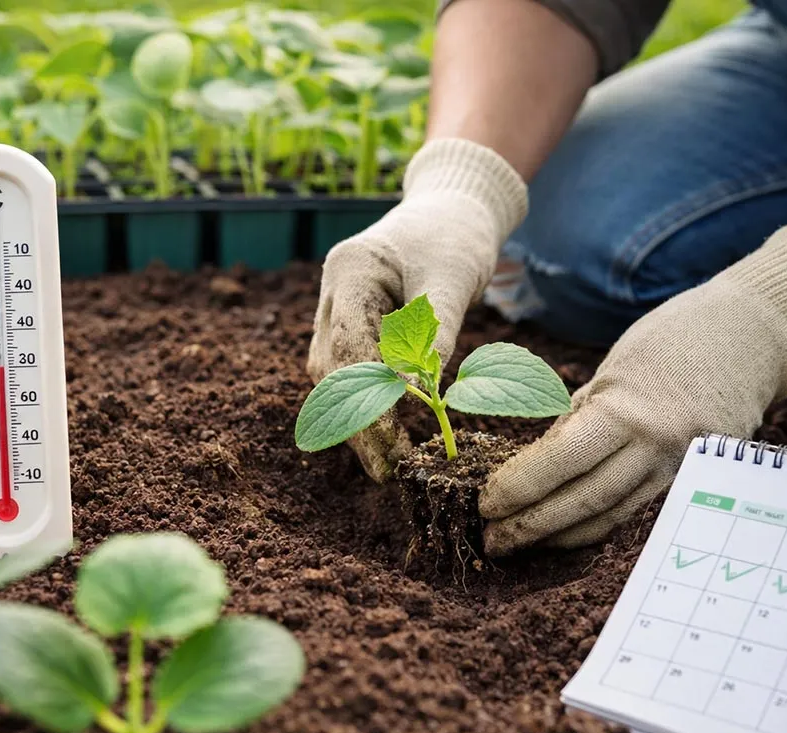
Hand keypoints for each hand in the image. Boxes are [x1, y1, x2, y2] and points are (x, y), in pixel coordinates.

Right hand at [307, 138, 527, 480]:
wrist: (453, 208)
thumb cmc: (455, 234)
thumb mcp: (453, 275)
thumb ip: (437, 328)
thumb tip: (426, 390)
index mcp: (350, 271)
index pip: (348, 345)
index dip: (365, 397)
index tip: (389, 442)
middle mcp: (333, 293)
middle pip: (331, 368)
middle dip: (356, 421)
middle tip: (386, 470)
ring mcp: (338, 309)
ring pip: (335, 376)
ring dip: (357, 420)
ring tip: (384, 464)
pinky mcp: (355, 325)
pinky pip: (353, 372)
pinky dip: (368, 405)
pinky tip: (385, 437)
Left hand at [480, 222, 786, 554]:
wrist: (750, 333)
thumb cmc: (671, 340)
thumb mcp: (613, 370)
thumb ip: (578, 419)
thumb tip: (533, 464)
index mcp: (628, 410)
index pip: (562, 461)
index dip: (521, 487)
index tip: (486, 503)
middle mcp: (657, 446)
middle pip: (585, 500)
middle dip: (533, 526)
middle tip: (492, 540)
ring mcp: (680, 467)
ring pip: (612, 514)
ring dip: (561, 536)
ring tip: (520, 544)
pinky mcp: (696, 478)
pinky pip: (639, 509)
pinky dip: (599, 523)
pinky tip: (568, 532)